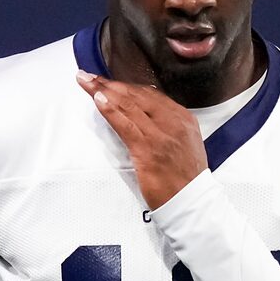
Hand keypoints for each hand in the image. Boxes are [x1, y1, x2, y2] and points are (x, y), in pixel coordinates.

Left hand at [76, 71, 207, 208]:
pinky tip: (97, 99)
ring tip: (87, 82)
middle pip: (137, 95)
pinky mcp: (147, 150)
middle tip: (90, 76)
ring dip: (103, 91)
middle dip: (111, 84)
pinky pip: (124, 124)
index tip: (110, 82)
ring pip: (128, 105)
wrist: (193, 203)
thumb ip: (168, 128)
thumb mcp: (185, 145)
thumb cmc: (185, 180)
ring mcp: (160, 135)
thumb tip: (146, 116)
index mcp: (182, 119)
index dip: (127, 86)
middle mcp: (172, 122)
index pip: (150, 95)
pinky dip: (109, 109)